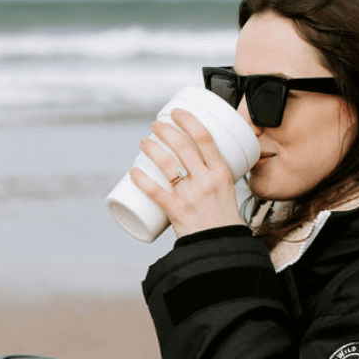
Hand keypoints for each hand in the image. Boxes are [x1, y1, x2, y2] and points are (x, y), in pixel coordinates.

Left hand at [130, 108, 245, 235]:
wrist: (221, 246)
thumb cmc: (223, 218)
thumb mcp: (225, 190)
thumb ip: (211, 174)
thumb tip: (195, 160)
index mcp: (221, 172)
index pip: (204, 137)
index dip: (188, 120)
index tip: (176, 112)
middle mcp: (206, 181)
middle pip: (182, 146)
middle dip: (165, 130)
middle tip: (155, 125)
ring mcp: (191, 196)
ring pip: (167, 164)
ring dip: (151, 148)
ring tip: (143, 142)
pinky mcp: (177, 211)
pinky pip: (155, 192)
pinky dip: (141, 180)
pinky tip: (133, 171)